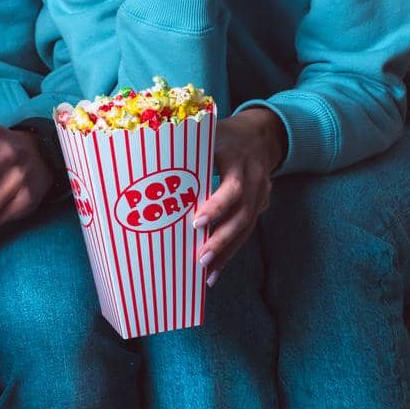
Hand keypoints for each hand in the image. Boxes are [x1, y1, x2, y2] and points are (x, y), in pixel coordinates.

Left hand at [194, 107, 286, 284]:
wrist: (260, 135)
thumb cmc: (224, 135)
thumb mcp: (208, 134)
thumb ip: (185, 147)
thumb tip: (147, 164)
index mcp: (239, 159)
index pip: (233, 187)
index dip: (216, 206)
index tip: (195, 222)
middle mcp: (255, 178)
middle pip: (243, 214)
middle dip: (221, 239)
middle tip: (200, 258)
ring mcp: (262, 193)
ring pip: (247, 227)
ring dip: (227, 252)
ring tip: (207, 274)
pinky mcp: (260, 205)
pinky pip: (247, 231)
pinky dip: (231, 250)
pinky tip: (215, 269)